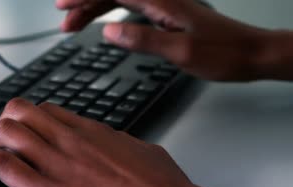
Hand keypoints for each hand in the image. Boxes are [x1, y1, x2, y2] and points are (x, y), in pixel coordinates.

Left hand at [0, 98, 200, 186]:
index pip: (47, 111)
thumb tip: (117, 146)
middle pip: (20, 112)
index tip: (23, 132)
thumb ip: (122, 147)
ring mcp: (56, 164)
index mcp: (92, 132)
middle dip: (3, 125)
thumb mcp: (144, 154)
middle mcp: (70, 141)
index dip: (28, 119)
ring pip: (5, 132)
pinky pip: (2, 167)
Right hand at [56, 0, 276, 80]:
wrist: (250, 54)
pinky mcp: (165, 16)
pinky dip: (111, 15)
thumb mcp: (181, 51)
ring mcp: (162, 6)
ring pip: (119, 0)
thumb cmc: (223, 53)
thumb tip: (109, 32)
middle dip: (84, 4)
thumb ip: (143, 40)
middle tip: (64, 22)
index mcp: (162, 2)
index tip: (63, 5)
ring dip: (94, 10)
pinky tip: (102, 24)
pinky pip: (130, 9)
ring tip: (73, 26)